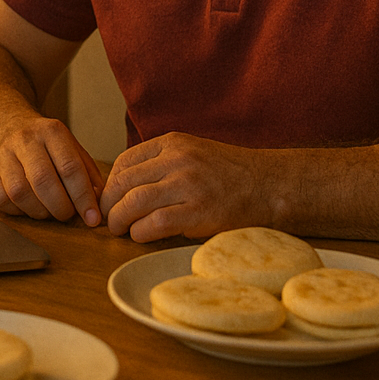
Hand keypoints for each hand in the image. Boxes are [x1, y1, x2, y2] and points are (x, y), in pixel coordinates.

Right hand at [0, 115, 103, 226]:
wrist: (0, 124)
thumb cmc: (42, 143)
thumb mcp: (69, 146)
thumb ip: (87, 172)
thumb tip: (98, 202)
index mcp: (51, 131)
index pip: (70, 167)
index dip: (83, 197)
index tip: (93, 218)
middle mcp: (24, 140)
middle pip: (43, 180)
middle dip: (61, 207)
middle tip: (68, 215)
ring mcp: (1, 155)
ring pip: (20, 193)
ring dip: (39, 211)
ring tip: (48, 211)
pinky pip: (1, 200)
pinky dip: (18, 211)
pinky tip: (27, 206)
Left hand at [100, 132, 274, 241]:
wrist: (271, 186)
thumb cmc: (230, 174)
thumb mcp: (194, 153)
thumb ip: (162, 163)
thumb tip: (124, 185)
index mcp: (173, 143)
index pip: (124, 162)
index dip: (110, 184)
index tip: (109, 199)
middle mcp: (177, 160)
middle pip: (123, 182)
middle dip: (108, 204)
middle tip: (107, 218)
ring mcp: (188, 185)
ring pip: (133, 203)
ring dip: (119, 220)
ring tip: (119, 230)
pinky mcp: (198, 212)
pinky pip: (154, 223)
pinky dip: (140, 232)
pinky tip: (140, 236)